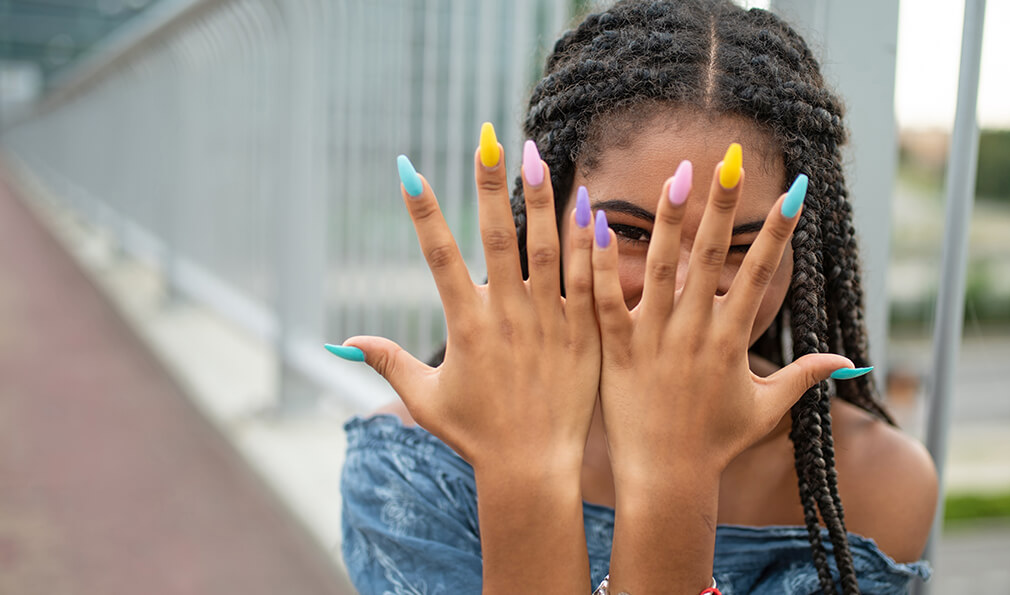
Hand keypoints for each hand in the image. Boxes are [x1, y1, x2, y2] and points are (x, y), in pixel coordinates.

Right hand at [342, 130, 600, 473]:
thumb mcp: (425, 399)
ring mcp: (548, 322)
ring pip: (546, 249)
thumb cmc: (476, 436)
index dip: (422, 212)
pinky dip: (587, 244)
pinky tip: (588, 207)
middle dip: (489, 187)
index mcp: (466, 326)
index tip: (407, 169)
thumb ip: (387, 362)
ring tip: (538, 157)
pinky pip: (586, 281)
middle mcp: (506, 316)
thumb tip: (341, 342)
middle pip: (496, 238)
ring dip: (541, 201)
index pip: (438, 256)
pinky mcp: (582, 334)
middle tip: (489, 142)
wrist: (533, 469)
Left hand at [590, 145, 853, 483]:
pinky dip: (602, 265)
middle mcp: (696, 332)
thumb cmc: (716, 445)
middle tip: (730, 160)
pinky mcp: (618, 350)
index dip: (778, 231)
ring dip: (669, 220)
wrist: (667, 480)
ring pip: (662, 269)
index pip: (760, 274)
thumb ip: (804, 377)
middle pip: (711, 257)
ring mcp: (655, 339)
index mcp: (732, 340)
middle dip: (723, 206)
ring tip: (675, 175)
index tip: (794, 190)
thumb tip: (849, 363)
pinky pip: (608, 301)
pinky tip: (596, 225)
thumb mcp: (766, 409)